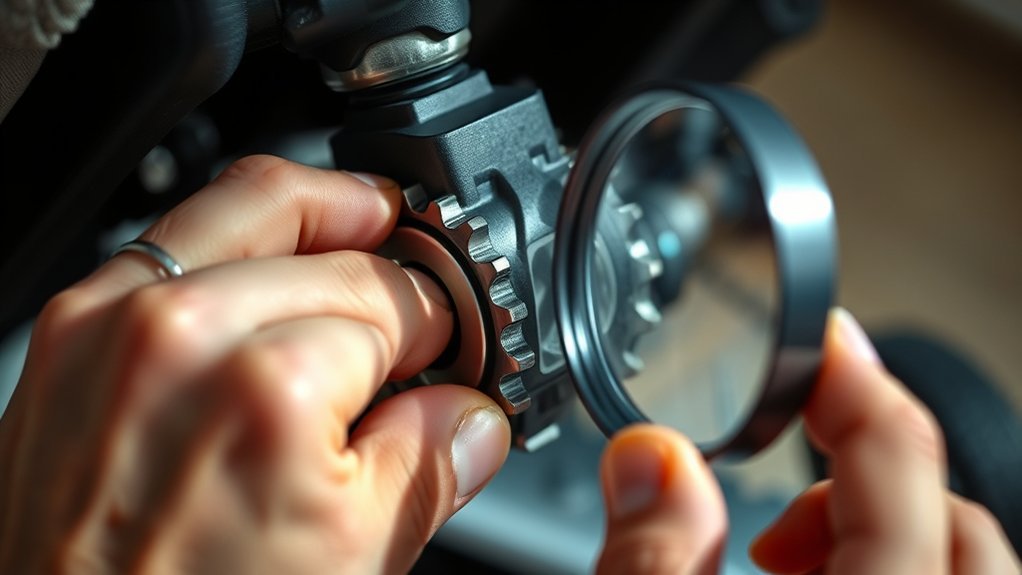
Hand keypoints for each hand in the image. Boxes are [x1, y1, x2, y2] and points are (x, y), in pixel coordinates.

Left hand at [0, 155, 510, 573]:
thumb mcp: (354, 558)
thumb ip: (433, 465)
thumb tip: (471, 418)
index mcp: (269, 386)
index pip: (398, 303)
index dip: (443, 324)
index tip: (452, 345)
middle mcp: (182, 330)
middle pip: (338, 244)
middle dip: (396, 272)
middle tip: (421, 307)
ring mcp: (114, 317)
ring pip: (253, 200)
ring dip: (325, 215)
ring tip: (367, 231)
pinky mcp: (74, 325)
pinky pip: (179, 232)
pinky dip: (241, 234)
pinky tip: (275, 263)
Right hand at [595, 308, 1020, 573]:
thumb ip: (650, 557)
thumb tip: (649, 458)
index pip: (901, 465)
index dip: (857, 380)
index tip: (825, 337)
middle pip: (951, 510)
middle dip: (861, 476)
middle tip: (772, 504)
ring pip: (954, 555)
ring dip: (867, 523)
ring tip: (771, 553)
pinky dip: (876, 560)